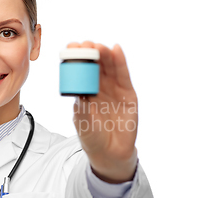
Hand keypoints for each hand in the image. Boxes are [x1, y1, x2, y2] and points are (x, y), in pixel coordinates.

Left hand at [69, 41, 137, 182]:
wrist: (110, 154)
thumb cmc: (93, 138)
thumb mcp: (83, 123)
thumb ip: (82, 109)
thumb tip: (78, 94)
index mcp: (85, 92)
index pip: (80, 71)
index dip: (76, 58)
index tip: (69, 48)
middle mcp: (100, 87)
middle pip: (95, 65)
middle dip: (90, 52)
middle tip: (84, 43)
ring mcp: (114, 90)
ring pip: (109, 67)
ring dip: (105, 54)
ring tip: (99, 45)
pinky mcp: (128, 94)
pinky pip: (124, 76)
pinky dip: (120, 62)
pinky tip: (116, 49)